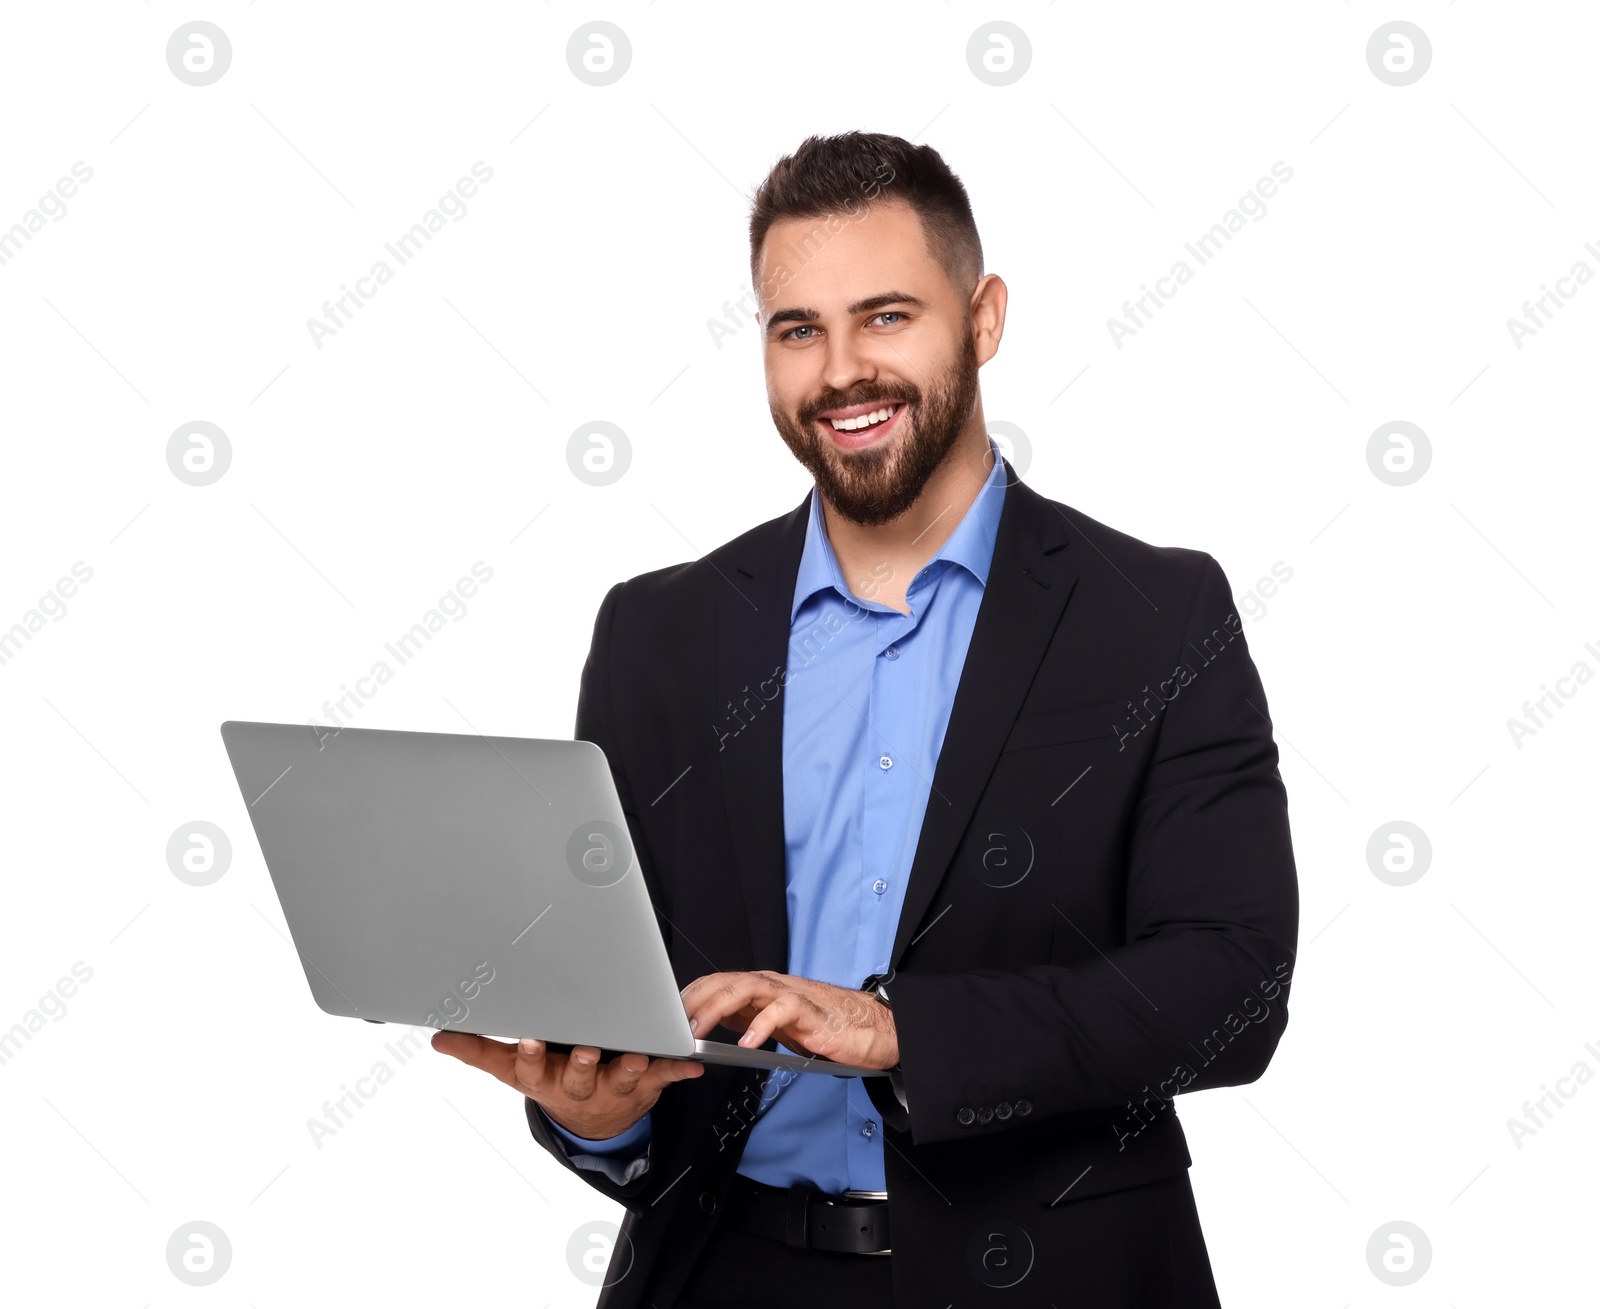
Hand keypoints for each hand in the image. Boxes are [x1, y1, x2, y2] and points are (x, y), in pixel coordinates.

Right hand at [431, 1031, 703, 1139]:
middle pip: (576, 1075)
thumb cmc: (549, 1077)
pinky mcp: (641, 1084)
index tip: (529, 1039)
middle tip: (583, 1049)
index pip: (529, 1067)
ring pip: (620, 1076)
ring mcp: (610, 1085)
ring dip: (628, 1067)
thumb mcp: (511, 1068)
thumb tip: (439, 1037)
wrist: (591, 1119)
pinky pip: (662, 1076)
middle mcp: (575, 1084)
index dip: (529, 1055)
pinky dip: (677, 1070)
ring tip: (634, 1055)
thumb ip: (478, 1048)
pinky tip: (691, 1065)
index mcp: (541, 1077)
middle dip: (578, 1063)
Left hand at [679, 971, 898, 1070]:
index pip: (717, 982)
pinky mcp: (810, 1012)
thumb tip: (706, 1024)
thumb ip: (744, 1018)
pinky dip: (762, 1025)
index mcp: (760, 989)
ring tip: (699, 1030)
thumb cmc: (820, 1027)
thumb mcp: (772, 1025)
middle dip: (696, 1000)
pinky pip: (782, 1011)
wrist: (867, 1030)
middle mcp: (772, 986)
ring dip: (719, 1007)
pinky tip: (747, 1042)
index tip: (666, 1014)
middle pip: (727, 981)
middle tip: (674, 1023)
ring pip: (748, 988)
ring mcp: (791, 995)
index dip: (690, 995)